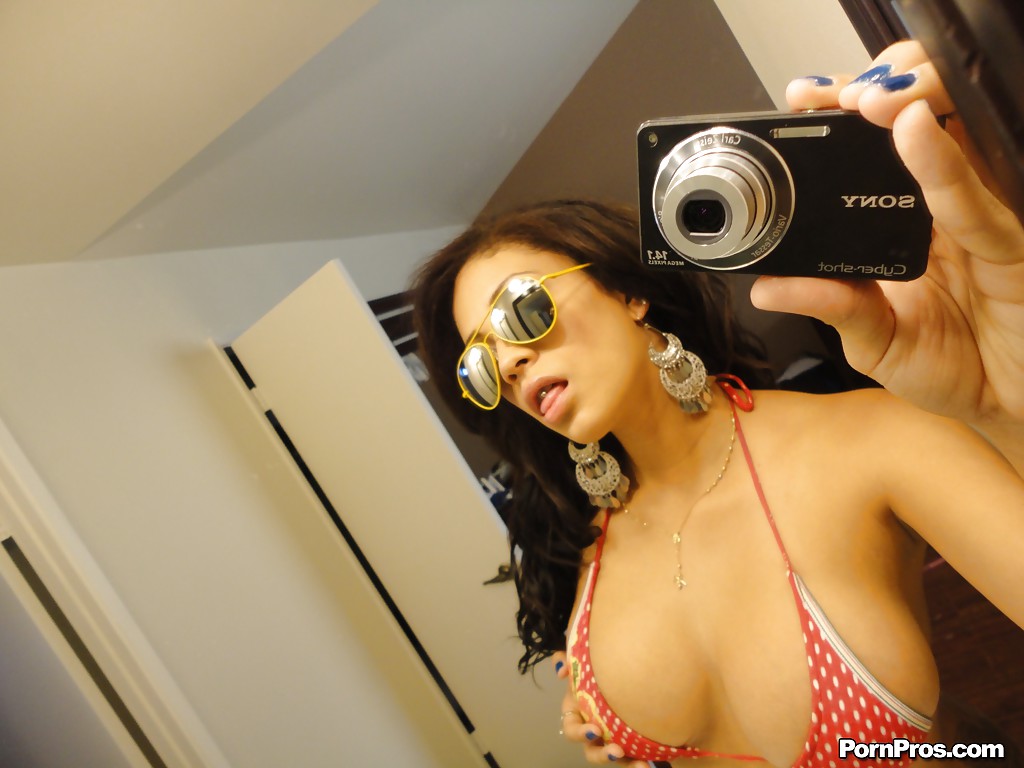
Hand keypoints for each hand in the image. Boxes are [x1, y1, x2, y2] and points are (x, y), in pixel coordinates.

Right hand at [552, 652, 648, 765]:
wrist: (625, 669)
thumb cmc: (595, 668)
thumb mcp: (578, 659)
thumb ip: (564, 659)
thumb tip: (562, 670)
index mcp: (577, 713)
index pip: (571, 728)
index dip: (580, 732)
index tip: (595, 729)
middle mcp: (592, 729)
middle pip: (590, 749)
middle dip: (601, 754)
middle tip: (616, 750)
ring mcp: (610, 738)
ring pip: (611, 757)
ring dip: (622, 763)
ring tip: (639, 765)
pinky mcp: (628, 742)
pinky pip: (630, 758)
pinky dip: (637, 763)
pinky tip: (649, 764)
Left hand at [751, 41, 1023, 452]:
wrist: (1003, 403)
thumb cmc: (947, 364)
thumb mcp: (873, 341)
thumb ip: (831, 308)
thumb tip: (767, 288)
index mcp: (904, 223)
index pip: (873, 153)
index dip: (842, 121)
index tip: (802, 104)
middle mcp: (943, 209)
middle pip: (917, 124)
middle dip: (872, 96)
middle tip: (827, 96)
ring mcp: (979, 219)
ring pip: (955, 139)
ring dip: (906, 108)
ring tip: (865, 99)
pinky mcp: (1011, 247)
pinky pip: (978, 203)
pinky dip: (945, 168)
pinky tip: (915, 131)